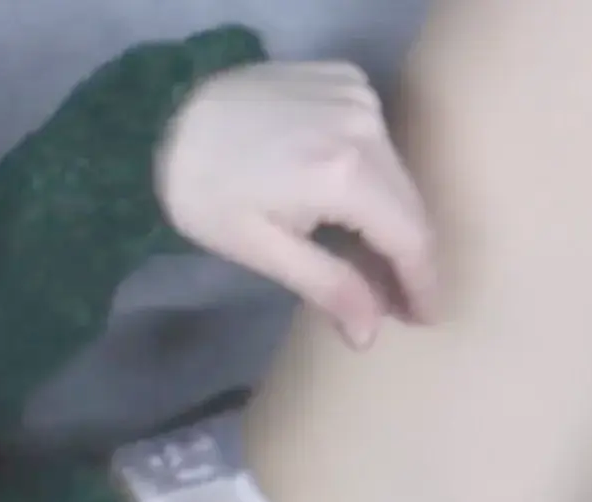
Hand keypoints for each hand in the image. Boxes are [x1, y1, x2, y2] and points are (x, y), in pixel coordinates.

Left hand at [156, 60, 438, 348]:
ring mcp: (359, 96)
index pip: (410, 237)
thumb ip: (325, 286)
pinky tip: (351, 203)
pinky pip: (377, 138)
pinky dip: (372, 173)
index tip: (427, 317)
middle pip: (409, 203)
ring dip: (391, 215)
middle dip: (409, 256)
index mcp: (346, 174)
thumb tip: (370, 334)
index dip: (423, 281)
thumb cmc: (201, 192)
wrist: (164, 117)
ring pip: (397, 170)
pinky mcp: (347, 79)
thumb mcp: (259, 248)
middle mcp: (366, 127)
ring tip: (377, 261)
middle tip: (400, 302)